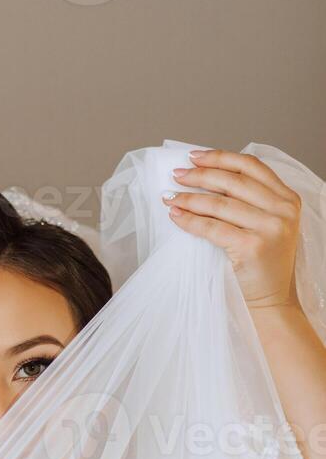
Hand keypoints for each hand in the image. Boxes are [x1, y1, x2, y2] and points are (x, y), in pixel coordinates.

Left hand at [162, 148, 301, 308]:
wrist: (272, 301)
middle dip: (200, 175)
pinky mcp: (252, 247)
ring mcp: (270, 228)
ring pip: (220, 204)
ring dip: (189, 198)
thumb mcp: (266, 225)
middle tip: (176, 175)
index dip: (220, 157)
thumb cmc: (262, 265)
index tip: (194, 157)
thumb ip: (250, 202)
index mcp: (288, 199)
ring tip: (170, 197)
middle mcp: (283, 210)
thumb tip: (205, 179)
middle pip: (233, 181)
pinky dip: (190, 220)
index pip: (251, 166)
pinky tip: (176, 216)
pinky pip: (212, 228)